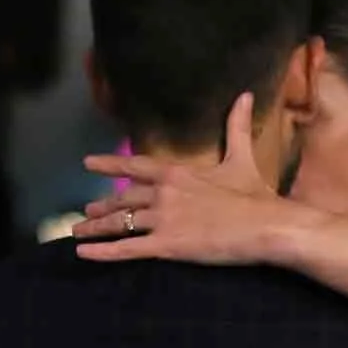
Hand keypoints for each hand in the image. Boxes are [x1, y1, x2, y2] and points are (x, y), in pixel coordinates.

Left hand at [74, 91, 289, 264]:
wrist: (267, 226)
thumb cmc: (257, 196)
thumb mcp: (242, 159)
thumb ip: (237, 128)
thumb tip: (244, 94)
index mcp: (177, 173)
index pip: (135, 166)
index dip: (109, 165)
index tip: (88, 163)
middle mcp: (163, 193)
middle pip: (123, 199)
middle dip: (102, 205)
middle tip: (86, 210)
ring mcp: (163, 220)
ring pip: (120, 223)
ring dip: (96, 227)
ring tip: (79, 232)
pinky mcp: (167, 246)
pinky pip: (127, 249)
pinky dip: (103, 252)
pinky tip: (84, 254)